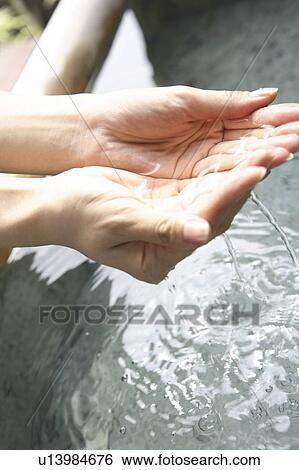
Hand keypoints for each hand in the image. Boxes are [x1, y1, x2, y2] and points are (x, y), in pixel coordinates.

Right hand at [39, 150, 276, 282]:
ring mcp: (172, 223)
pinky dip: (222, 170)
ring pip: (215, 198)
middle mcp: (171, 244)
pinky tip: (240, 154)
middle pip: (218, 212)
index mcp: (158, 257)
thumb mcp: (117, 220)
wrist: (59, 205)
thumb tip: (199, 234)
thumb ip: (160, 228)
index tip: (255, 169)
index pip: (204, 223)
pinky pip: (202, 187)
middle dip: (246, 181)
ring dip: (240, 174)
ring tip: (268, 149)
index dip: (230, 195)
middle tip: (275, 152)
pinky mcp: (169, 204)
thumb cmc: (79, 215)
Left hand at [81, 86, 298, 177]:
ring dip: (261, 158)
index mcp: (206, 119)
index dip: (273, 120)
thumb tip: (266, 95)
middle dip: (274, 140)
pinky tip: (257, 170)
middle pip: (246, 145)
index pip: (247, 121)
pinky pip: (215, 182)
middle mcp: (205, 145)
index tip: (298, 119)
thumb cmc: (132, 111)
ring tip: (287, 151)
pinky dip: (236, 176)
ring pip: (235, 164)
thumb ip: (224, 103)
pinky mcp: (184, 186)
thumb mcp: (182, 101)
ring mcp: (195, 167)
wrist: (94, 136)